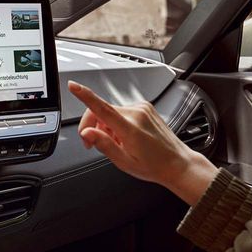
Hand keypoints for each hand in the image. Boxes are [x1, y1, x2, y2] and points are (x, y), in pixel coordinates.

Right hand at [68, 80, 218, 205]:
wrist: (177, 164)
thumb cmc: (154, 166)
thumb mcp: (124, 162)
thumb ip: (103, 145)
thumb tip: (87, 132)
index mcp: (130, 128)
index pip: (102, 108)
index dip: (85, 95)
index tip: (73, 86)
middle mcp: (137, 113)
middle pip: (101, 111)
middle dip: (92, 126)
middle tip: (91, 144)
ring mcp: (142, 109)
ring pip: (110, 112)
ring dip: (106, 126)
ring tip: (117, 143)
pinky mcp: (145, 108)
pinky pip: (121, 111)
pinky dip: (117, 123)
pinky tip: (125, 137)